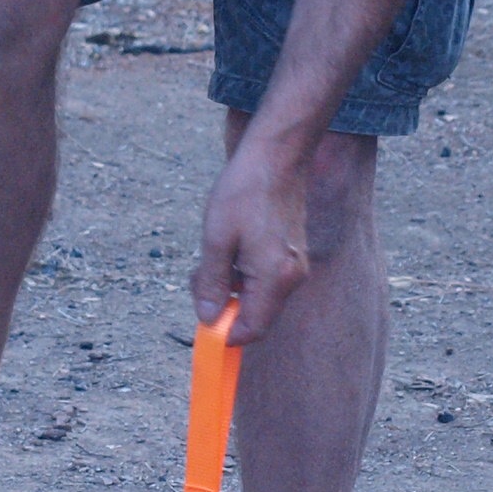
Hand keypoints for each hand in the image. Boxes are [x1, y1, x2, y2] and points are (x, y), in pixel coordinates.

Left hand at [191, 136, 310, 344]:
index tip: (202, 321)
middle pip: (253, 315)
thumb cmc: (245, 192)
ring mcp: (293, 267)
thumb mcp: (216, 238)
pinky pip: (264, 280)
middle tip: (198, 277)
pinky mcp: (291, 255)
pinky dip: (242, 274)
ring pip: (257, 297)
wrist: (276, 157)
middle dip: (222, 305)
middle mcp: (291, 278)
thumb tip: (208, 318)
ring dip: (230, 287)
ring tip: (212, 255)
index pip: (251, 329)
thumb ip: (212, 284)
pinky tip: (228, 247)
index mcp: (275, 277)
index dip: (225, 334)